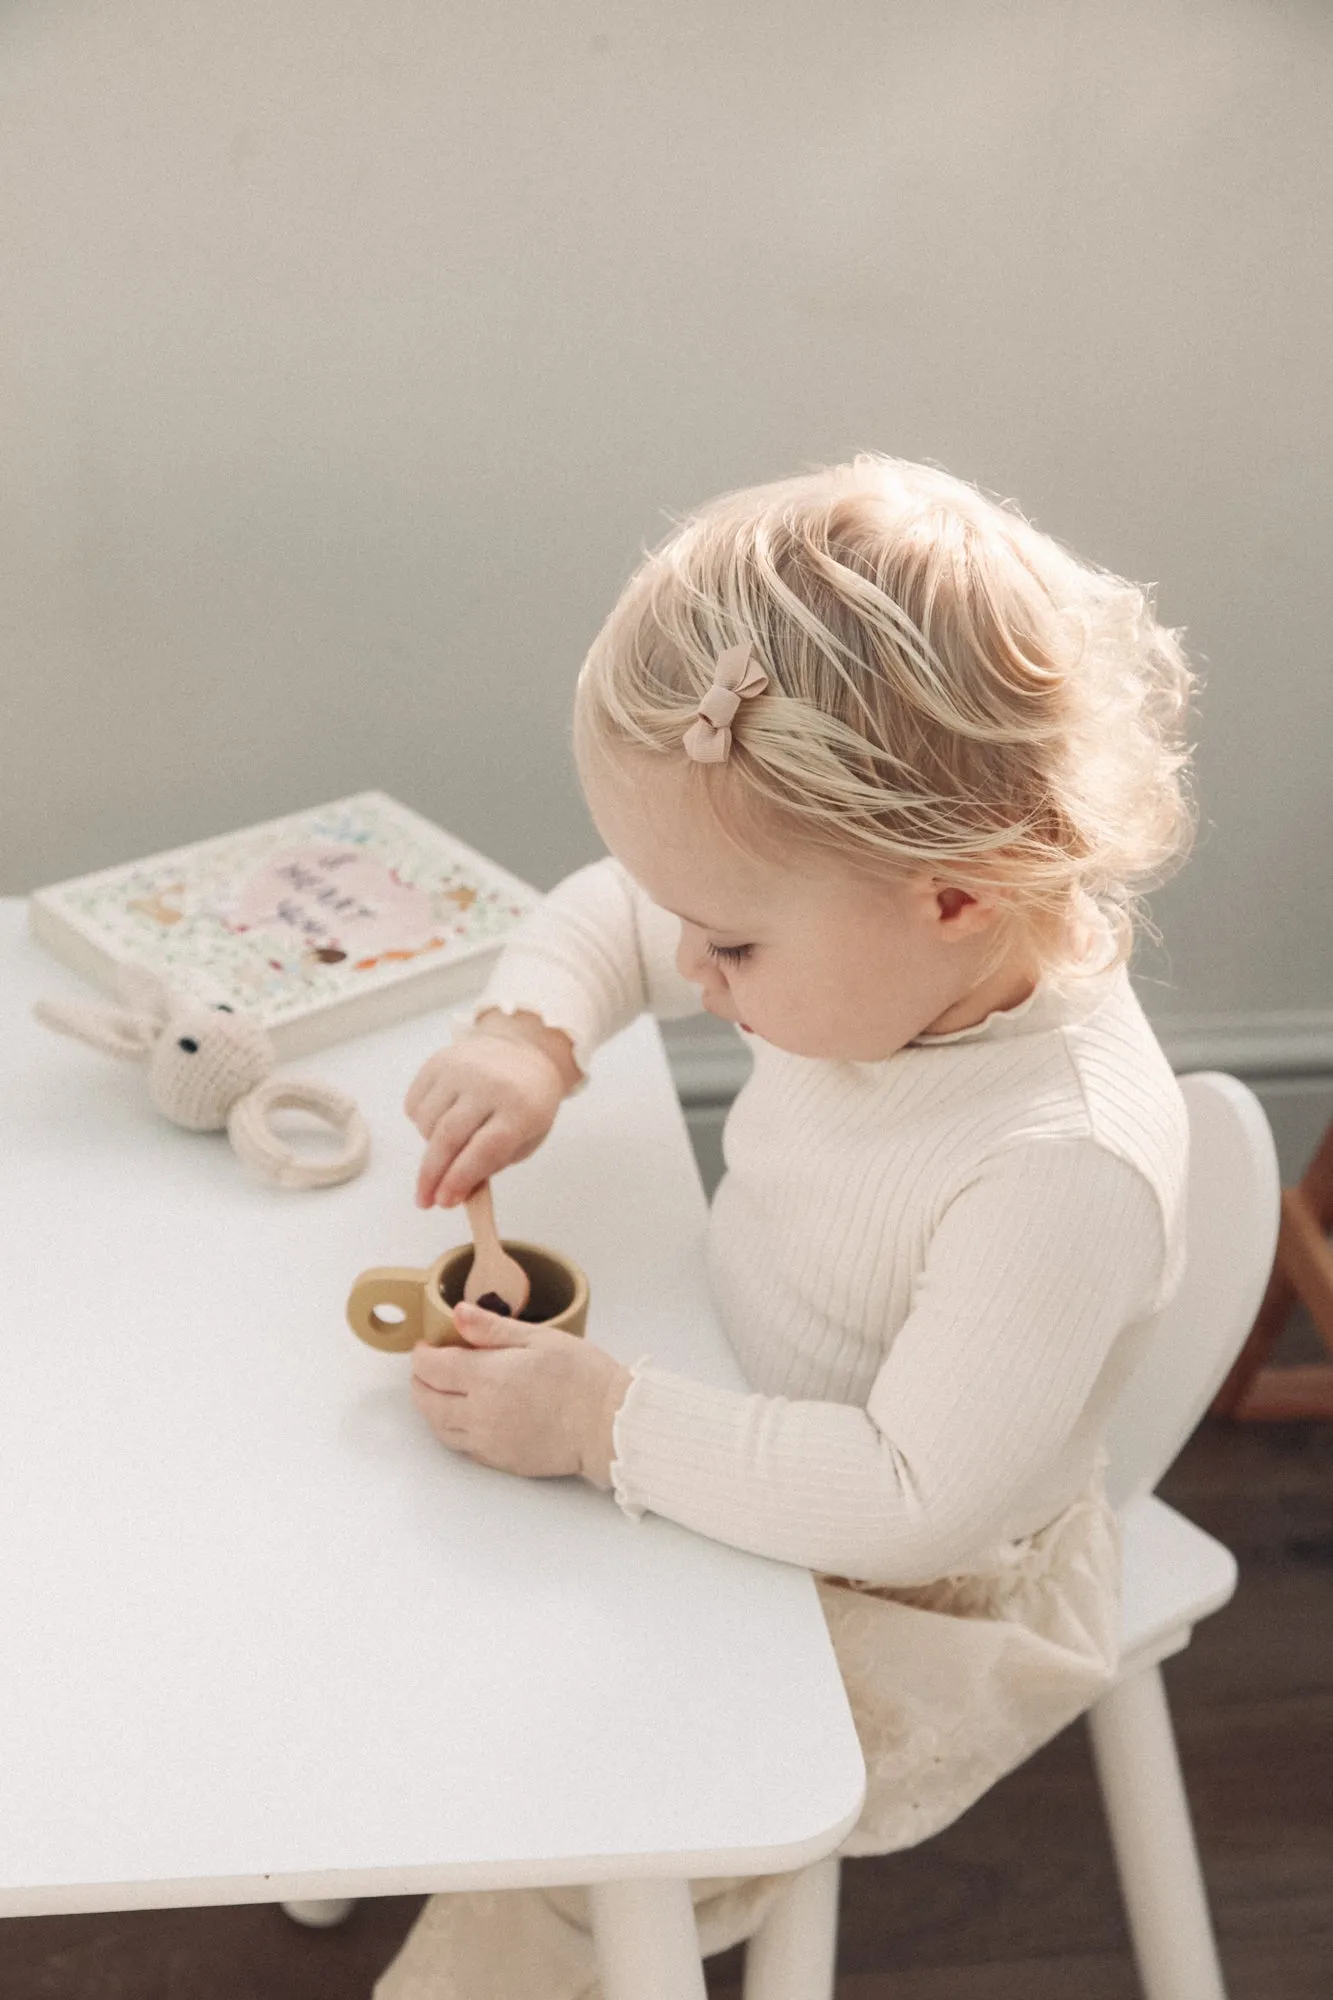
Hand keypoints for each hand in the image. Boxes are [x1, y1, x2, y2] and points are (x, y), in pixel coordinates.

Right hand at [404, 1012, 578, 1209]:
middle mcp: (489, 1083)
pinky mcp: (438, 1060)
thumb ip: (491, 1166)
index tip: (442, 1202)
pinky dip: (421, 1123)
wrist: (524, 1051)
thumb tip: (452, 1193)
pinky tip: (440, 1120)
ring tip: (447, 1147)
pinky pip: (414, 1105)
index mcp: (521, 1107)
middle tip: (423, 1200)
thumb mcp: (526, 1138)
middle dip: (432, 1175)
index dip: (460, 1179)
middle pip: (450, 1137)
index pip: (484, 1149)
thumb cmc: (527, 1102)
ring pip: (427, 1123)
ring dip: (429, 1147)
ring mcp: (461, 1068)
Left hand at [410, 1301, 630, 1487]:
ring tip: (438, 1393)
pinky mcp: (501, 1461)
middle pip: (428, 1402)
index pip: (432, 1368)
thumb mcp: (540, 1338)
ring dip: (431, 1409)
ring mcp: (488, 1442)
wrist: (609, 1425)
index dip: (421, 1356)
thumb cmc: (582, 1376)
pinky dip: (453, 1431)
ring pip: (440, 1430)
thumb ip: (493, 1328)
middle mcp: (479, 1414)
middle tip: (425, 1368)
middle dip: (419, 1382)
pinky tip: (463, 1418)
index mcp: (487, 1378)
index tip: (425, 1346)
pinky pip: (463, 1448)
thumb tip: (457, 1314)